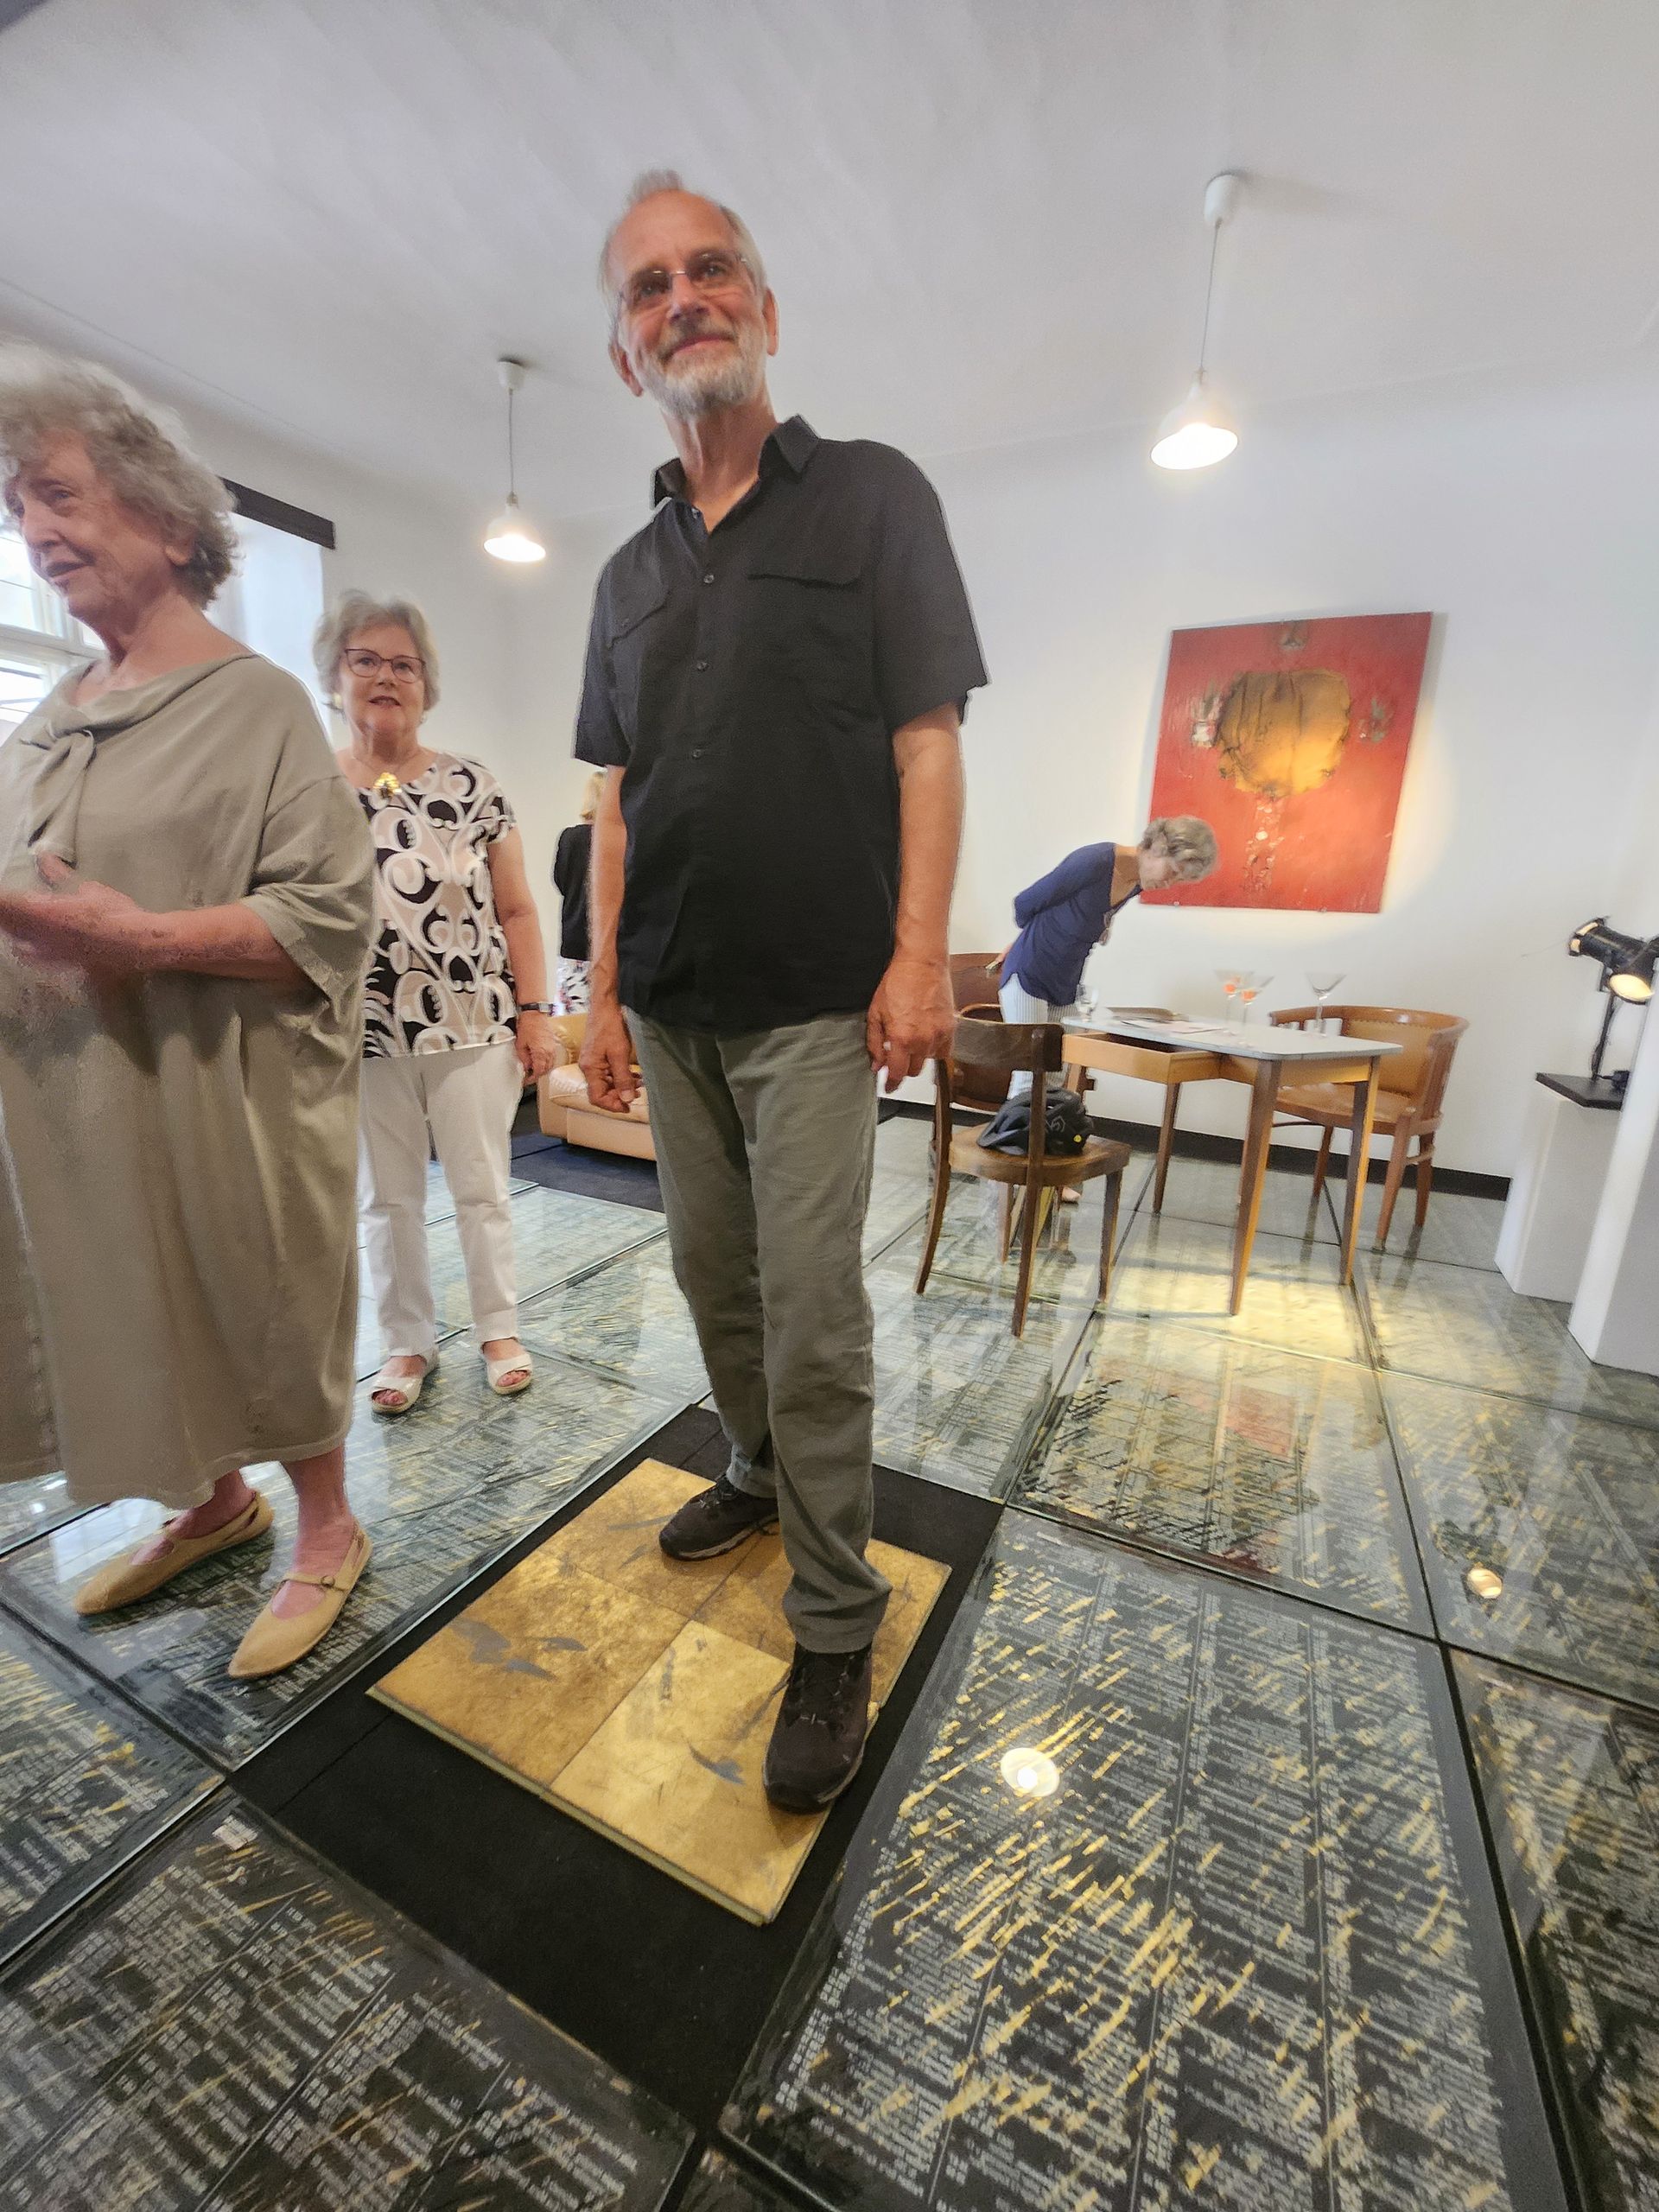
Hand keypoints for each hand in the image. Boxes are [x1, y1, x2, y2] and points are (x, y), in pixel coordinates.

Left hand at [0, 855, 155, 976]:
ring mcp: (52, 952)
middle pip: (10, 925)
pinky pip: (35, 959)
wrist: (138, 943)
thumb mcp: (87, 888)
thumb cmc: (115, 912)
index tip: (0, 896)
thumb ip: (59, 873)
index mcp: (46, 912)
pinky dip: (27, 951)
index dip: (2, 901)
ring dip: (12, 932)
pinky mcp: (63, 963)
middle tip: (5, 910)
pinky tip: (24, 950)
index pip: (9, 905)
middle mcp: (43, 934)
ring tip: (11, 925)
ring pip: (18, 943)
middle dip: (5, 916)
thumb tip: (42, 855)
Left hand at [514, 1009, 560, 1081]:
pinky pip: (552, 1057)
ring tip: (533, 1067)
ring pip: (550, 1064)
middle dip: (537, 1074)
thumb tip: (526, 1066)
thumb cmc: (528, 1025)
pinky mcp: (553, 1044)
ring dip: (543, 1068)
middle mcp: (549, 1051)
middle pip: (545, 1070)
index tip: (527, 1080)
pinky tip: (540, 1060)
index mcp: (541, 1053)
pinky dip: (546, 1061)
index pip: (538, 1072)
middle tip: (529, 1075)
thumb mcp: (520, 1044)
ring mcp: (553, 1048)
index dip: (532, 1078)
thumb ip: (524, 1058)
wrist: (535, 1014)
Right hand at [579, 997, 639, 1111]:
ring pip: (607, 1082)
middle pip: (602, 1091)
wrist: (604, 1006)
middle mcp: (589, 1068)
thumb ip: (623, 1078)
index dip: (612, 1105)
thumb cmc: (609, 1027)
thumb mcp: (619, 1054)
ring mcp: (593, 1062)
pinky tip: (635, 1075)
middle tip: (638, 1095)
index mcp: (590, 1069)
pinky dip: (621, 1076)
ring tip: (640, 1085)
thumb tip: (627, 1098)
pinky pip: (609, 1073)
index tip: (628, 1107)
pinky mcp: (599, 1056)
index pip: (597, 1097)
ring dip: (623, 1086)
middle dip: (619, 1095)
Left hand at [867, 951, 954, 1093]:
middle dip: (903, 1066)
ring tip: (912, 1038)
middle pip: (913, 1071)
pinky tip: (926, 1037)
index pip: (896, 1074)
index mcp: (901, 1038)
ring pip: (928, 1061)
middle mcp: (922, 1040)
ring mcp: (939, 1035)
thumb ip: (874, 1042)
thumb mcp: (875, 1013)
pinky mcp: (951, 1028)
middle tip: (897, 1054)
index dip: (891, 1085)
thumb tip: (876, 1065)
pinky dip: (935, 1049)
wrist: (921, 964)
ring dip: (919, 1056)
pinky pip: (944, 1051)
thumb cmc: (898, 983)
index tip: (888, 1088)